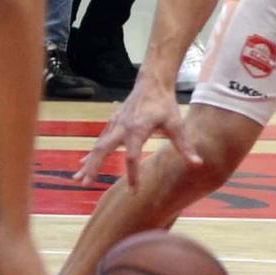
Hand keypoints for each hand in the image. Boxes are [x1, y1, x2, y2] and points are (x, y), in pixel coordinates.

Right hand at [74, 69, 201, 190]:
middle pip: (103, 149)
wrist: (153, 83)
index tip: (134, 191)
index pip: (132, 156)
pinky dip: (92, 153)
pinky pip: (99, 140)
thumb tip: (198, 164)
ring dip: (88, 162)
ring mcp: (115, 124)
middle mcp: (122, 127)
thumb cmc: (165, 105)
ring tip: (78, 179)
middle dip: (93, 166)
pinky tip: (84, 163)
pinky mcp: (113, 122)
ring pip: (97, 145)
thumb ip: (185, 146)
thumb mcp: (177, 125)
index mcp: (137, 130)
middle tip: (85, 183)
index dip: (133, 175)